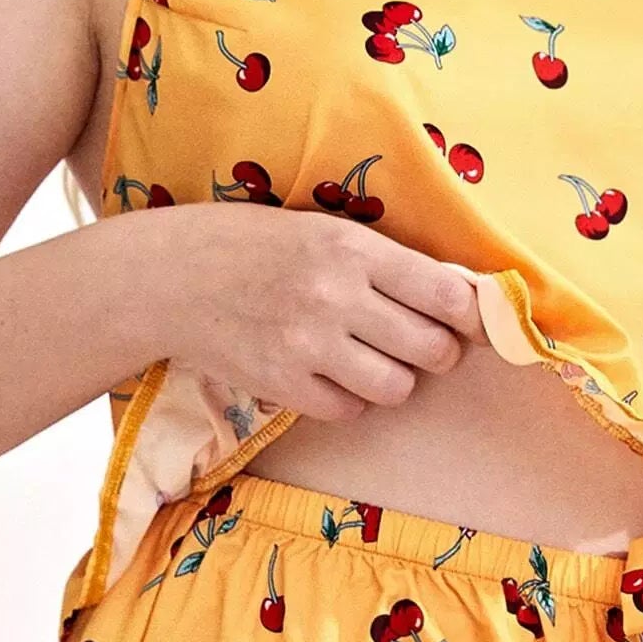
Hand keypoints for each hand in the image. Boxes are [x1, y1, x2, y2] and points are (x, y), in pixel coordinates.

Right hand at [145, 200, 488, 421]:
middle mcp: (336, 296)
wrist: (173, 277)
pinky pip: (350, 410)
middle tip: (421, 344)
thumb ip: (385, 262)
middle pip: (432, 348)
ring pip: (397, 387)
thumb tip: (457, 299)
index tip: (467, 321)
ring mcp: (309, 344)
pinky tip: (331, 375)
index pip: (448, 295)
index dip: (470, 316)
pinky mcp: (283, 384)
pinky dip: (350, 399)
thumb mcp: (323, 230)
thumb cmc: (256, 246)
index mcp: (353, 248)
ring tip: (373, 361)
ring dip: (395, 379)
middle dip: (438, 351)